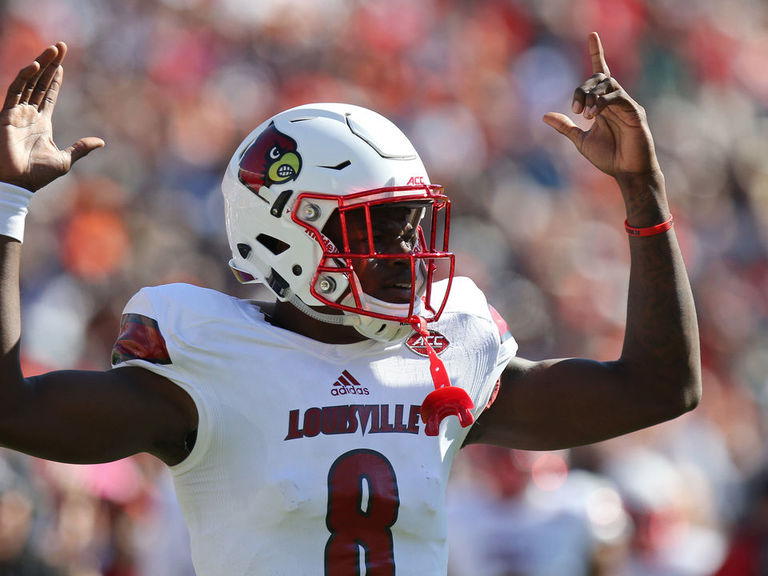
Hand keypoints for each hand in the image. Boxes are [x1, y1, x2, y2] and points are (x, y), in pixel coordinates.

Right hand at [0, 42, 103, 191]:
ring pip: (29, 81)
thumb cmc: (37, 175)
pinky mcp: (7, 114)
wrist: (17, 183)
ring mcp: (17, 112)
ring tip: (53, 49)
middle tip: (60, 46)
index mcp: (42, 123)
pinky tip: (36, 66)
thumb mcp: (64, 160)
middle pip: (40, 83)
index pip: (49, 95)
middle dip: (50, 64)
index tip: (62, 64)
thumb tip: (101, 142)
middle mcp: (29, 114)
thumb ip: (80, 148)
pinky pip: (15, 91)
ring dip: (40, 64)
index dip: (55, 79)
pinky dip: (24, 77)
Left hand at [543, 32, 659, 179]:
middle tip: (575, 109)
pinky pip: (618, 97)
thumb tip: (545, 115)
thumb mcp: (581, 141)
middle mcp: (616, 100)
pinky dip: (603, 102)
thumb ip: (566, 127)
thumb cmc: (609, 157)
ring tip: (584, 114)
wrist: (627, 173)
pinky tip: (593, 115)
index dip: (597, 53)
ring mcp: (626, 104)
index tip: (592, 35)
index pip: (600, 73)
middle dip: (583, 88)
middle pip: (598, 77)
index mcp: (604, 104)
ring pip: (607, 83)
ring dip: (591, 95)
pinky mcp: (635, 112)